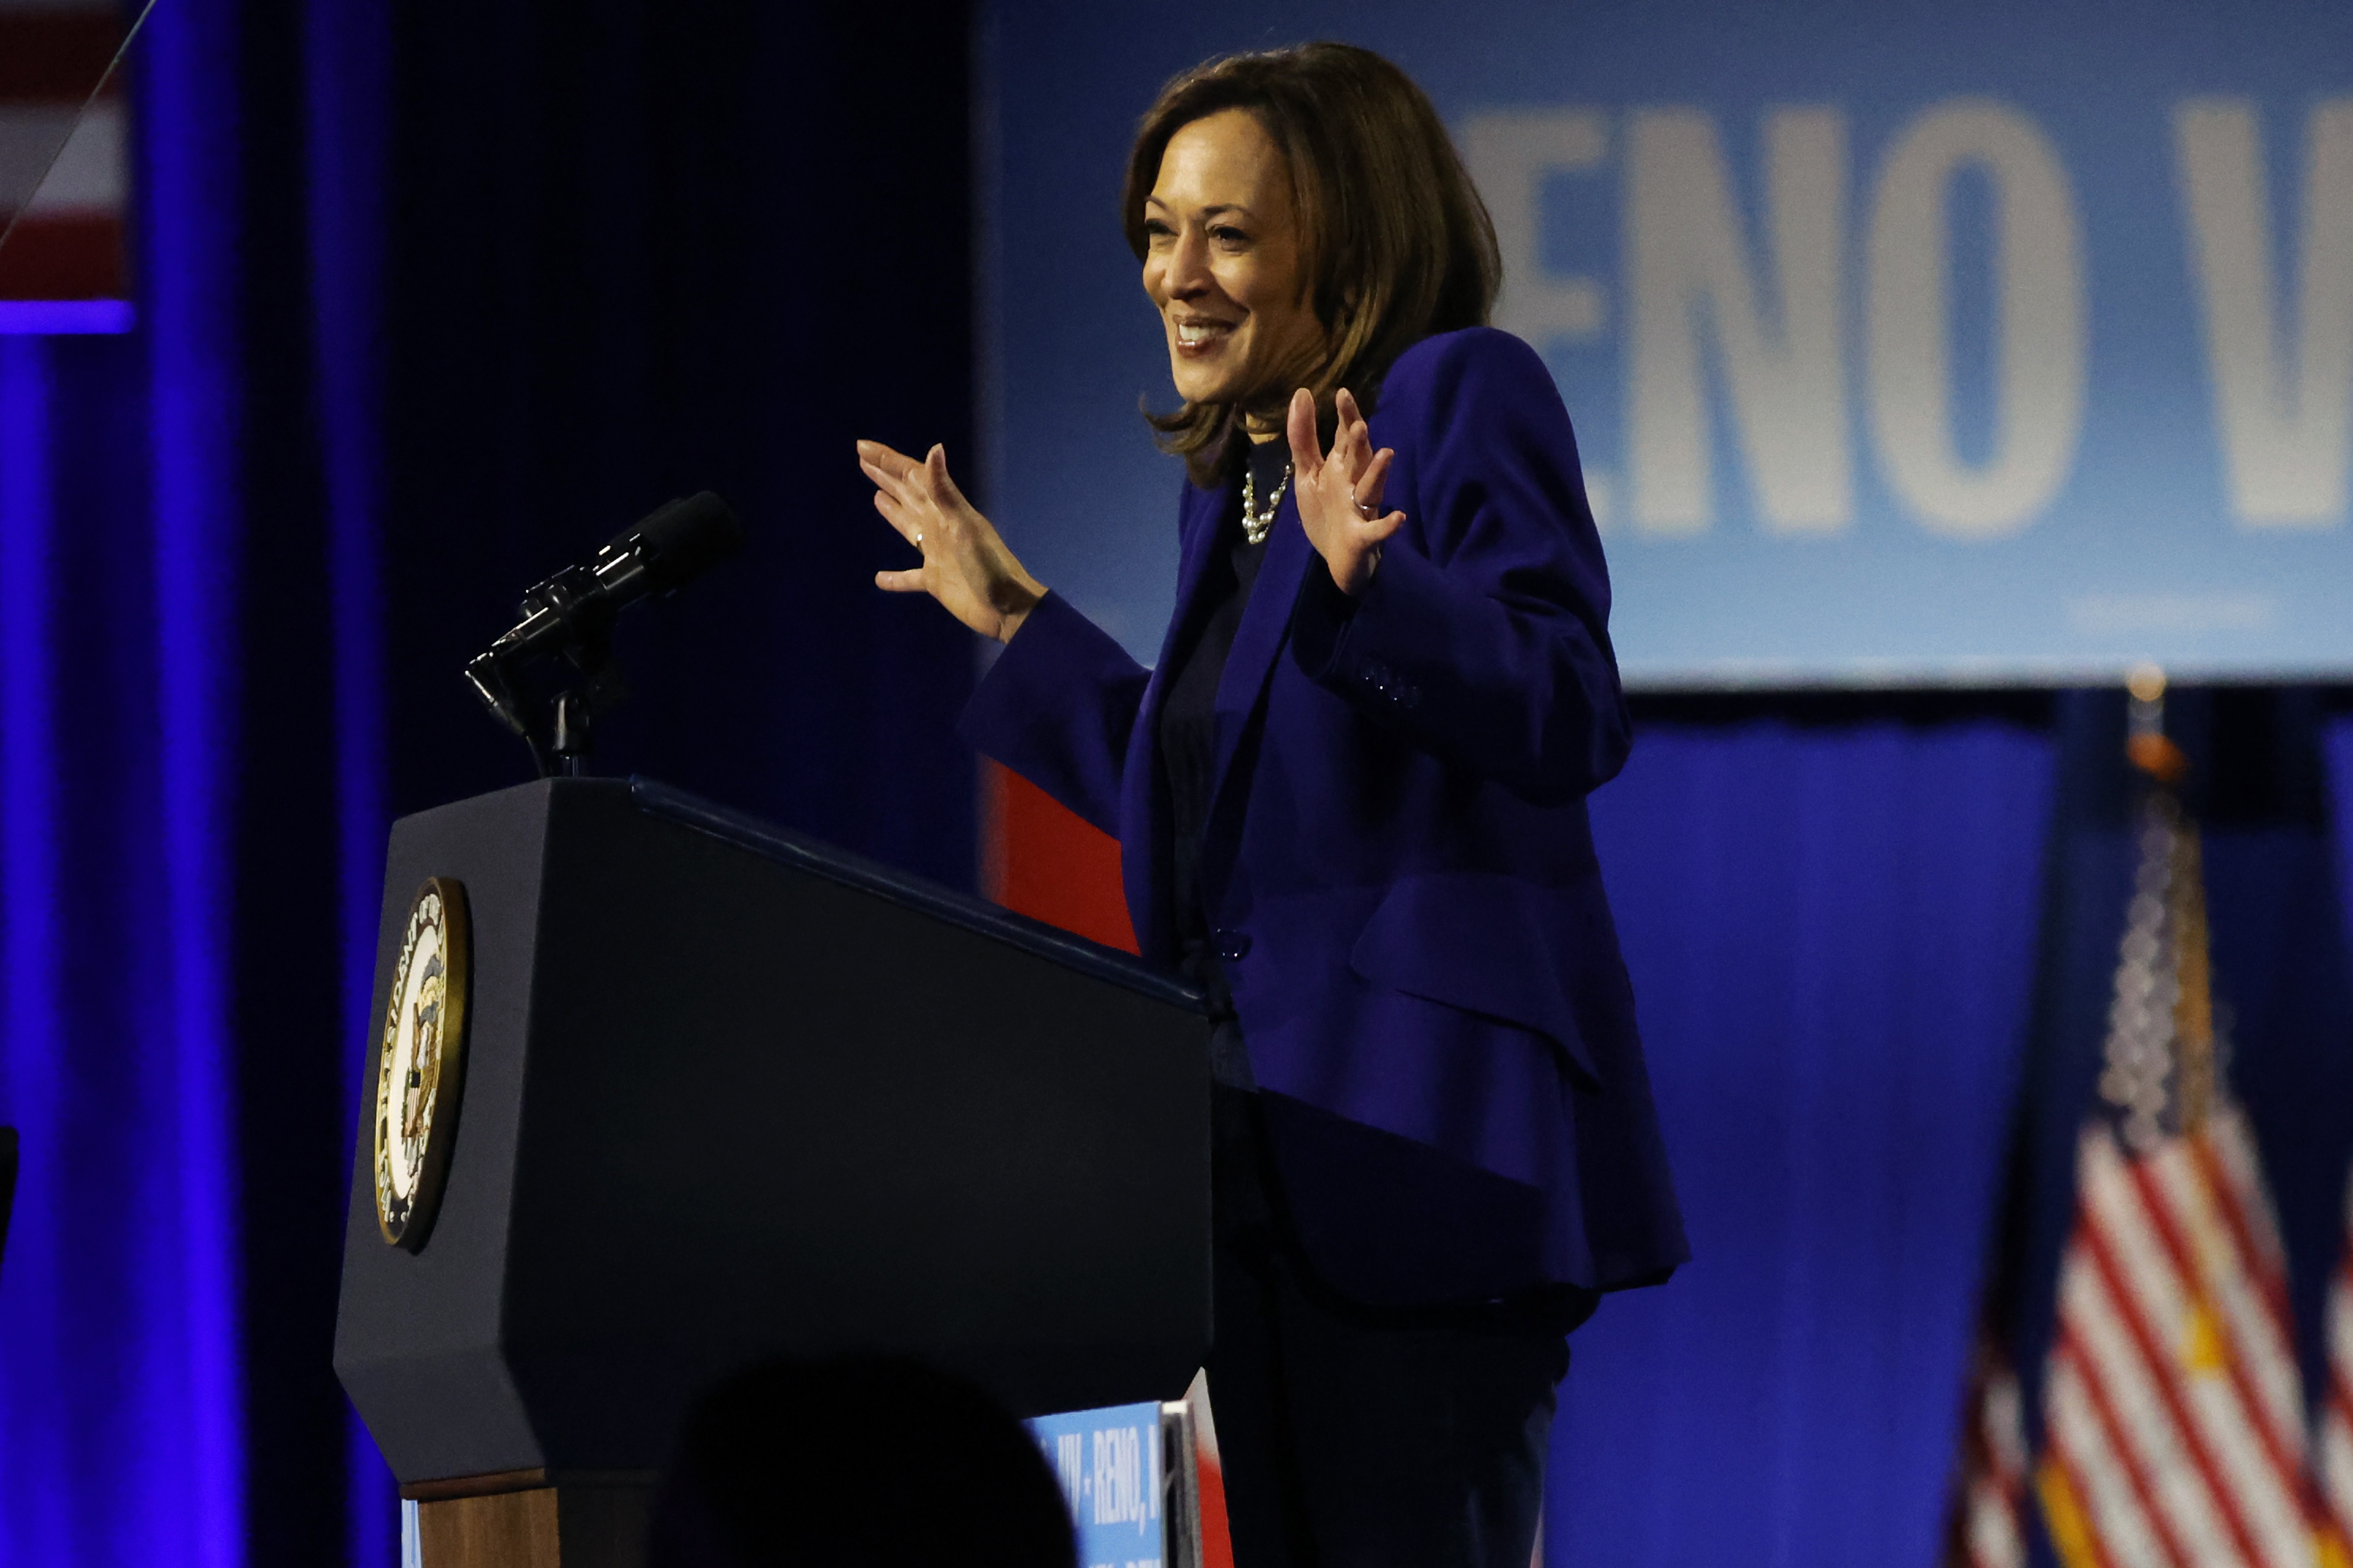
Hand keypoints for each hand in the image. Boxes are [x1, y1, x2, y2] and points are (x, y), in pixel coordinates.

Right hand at [859, 440, 1045, 642]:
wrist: (1008, 608)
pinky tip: (879, 579)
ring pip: (907, 526)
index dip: (887, 460)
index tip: (862, 446)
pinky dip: (894, 578)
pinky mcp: (935, 581)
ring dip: (892, 510)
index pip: (911, 476)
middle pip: (907, 494)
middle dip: (886, 475)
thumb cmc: (989, 566)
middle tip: (863, 459)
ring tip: (876, 496)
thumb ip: (945, 491)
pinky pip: (909, 577)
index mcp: (944, 510)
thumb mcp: (964, 525)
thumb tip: (935, 448)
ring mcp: (937, 553)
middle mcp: (938, 527)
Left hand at [1286, 386, 1402, 596]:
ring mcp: (1360, 509)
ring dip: (1378, 474)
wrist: (1337, 558)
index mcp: (1341, 467)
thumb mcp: (1308, 473)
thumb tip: (1302, 393)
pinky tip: (1399, 518)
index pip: (1346, 437)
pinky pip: (1377, 530)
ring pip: (1372, 488)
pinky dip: (1388, 526)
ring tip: (1386, 454)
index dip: (1346, 416)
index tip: (1342, 393)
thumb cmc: (1326, 512)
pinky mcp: (1363, 536)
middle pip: (1359, 458)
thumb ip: (1304, 438)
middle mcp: (1355, 483)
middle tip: (1359, 424)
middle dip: (1360, 442)